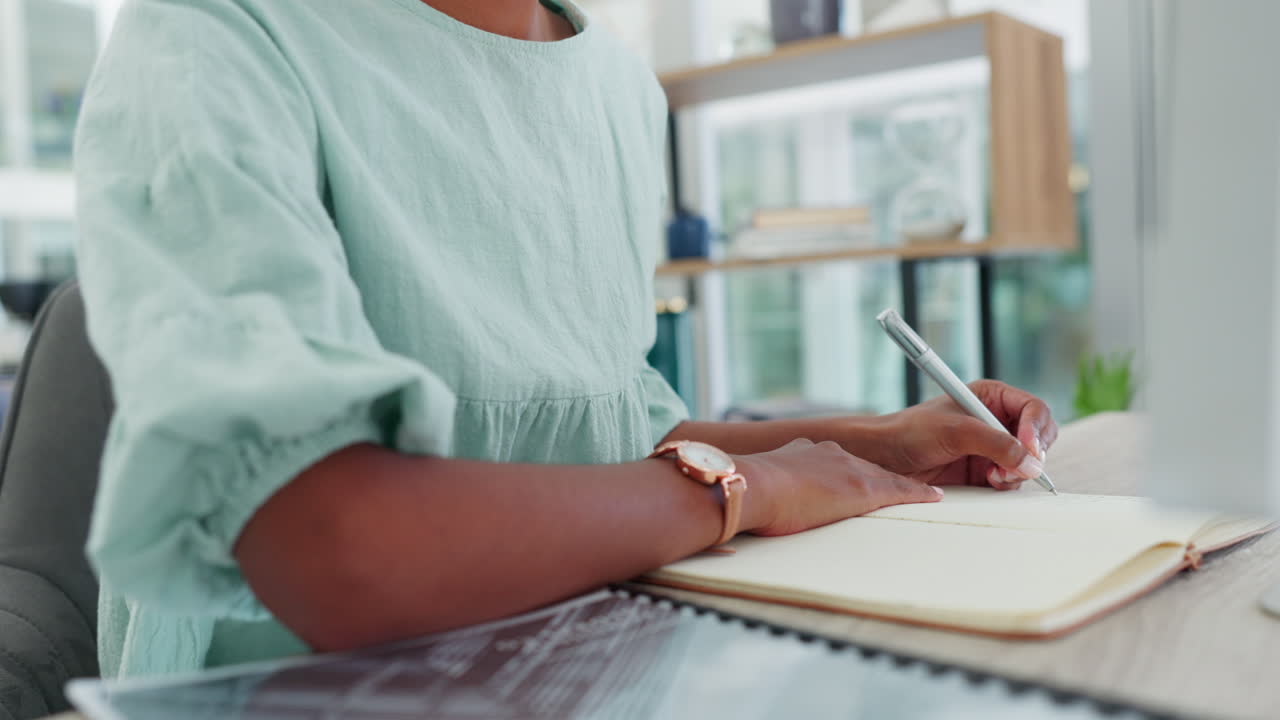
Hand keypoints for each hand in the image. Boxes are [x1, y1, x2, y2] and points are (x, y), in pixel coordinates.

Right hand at [735, 439, 942, 536]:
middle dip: (879, 478)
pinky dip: (918, 493)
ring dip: (903, 487)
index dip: (848, 474)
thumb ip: (770, 490)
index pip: (837, 463)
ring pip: (885, 478)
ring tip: (925, 494)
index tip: (853, 482)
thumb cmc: (748, 493)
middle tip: (895, 488)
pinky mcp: (863, 489)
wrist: (753, 486)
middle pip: (865, 468)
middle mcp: (830, 454)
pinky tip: (934, 497)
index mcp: (805, 452)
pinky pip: (900, 490)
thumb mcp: (760, 487)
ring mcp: (848, 469)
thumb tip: (760, 507)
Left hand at [869, 380, 1058, 490]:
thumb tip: (1030, 462)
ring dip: (1017, 470)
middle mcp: (996, 420)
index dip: (1036, 429)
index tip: (1029, 448)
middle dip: (1031, 453)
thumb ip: (996, 444)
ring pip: (1028, 461)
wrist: (886, 458)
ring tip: (992, 474)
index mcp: (991, 397)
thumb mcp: (956, 432)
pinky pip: (1013, 477)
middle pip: (1038, 436)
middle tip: (1012, 466)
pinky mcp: (986, 469)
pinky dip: (1007, 482)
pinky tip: (987, 480)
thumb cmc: (912, 432)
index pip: (1034, 409)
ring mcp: (992, 446)